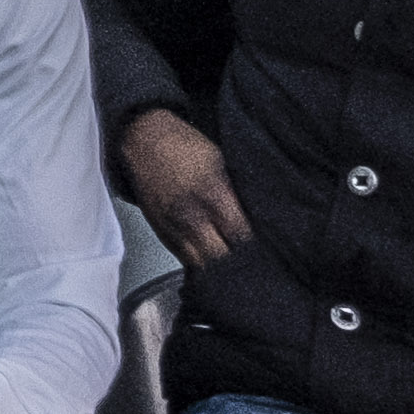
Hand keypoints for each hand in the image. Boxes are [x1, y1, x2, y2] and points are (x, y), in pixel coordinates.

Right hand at [117, 109, 250, 270]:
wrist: (144, 143)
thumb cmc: (185, 148)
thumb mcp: (222, 164)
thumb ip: (237, 195)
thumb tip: (259, 219)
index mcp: (213, 196)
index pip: (241, 237)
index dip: (257, 248)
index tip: (268, 251)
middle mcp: (193, 218)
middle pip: (223, 259)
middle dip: (241, 264)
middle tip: (255, 263)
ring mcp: (175, 230)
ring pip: (203, 268)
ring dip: (220, 270)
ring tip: (236, 269)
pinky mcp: (164, 236)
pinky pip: (187, 262)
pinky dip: (202, 266)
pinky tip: (214, 264)